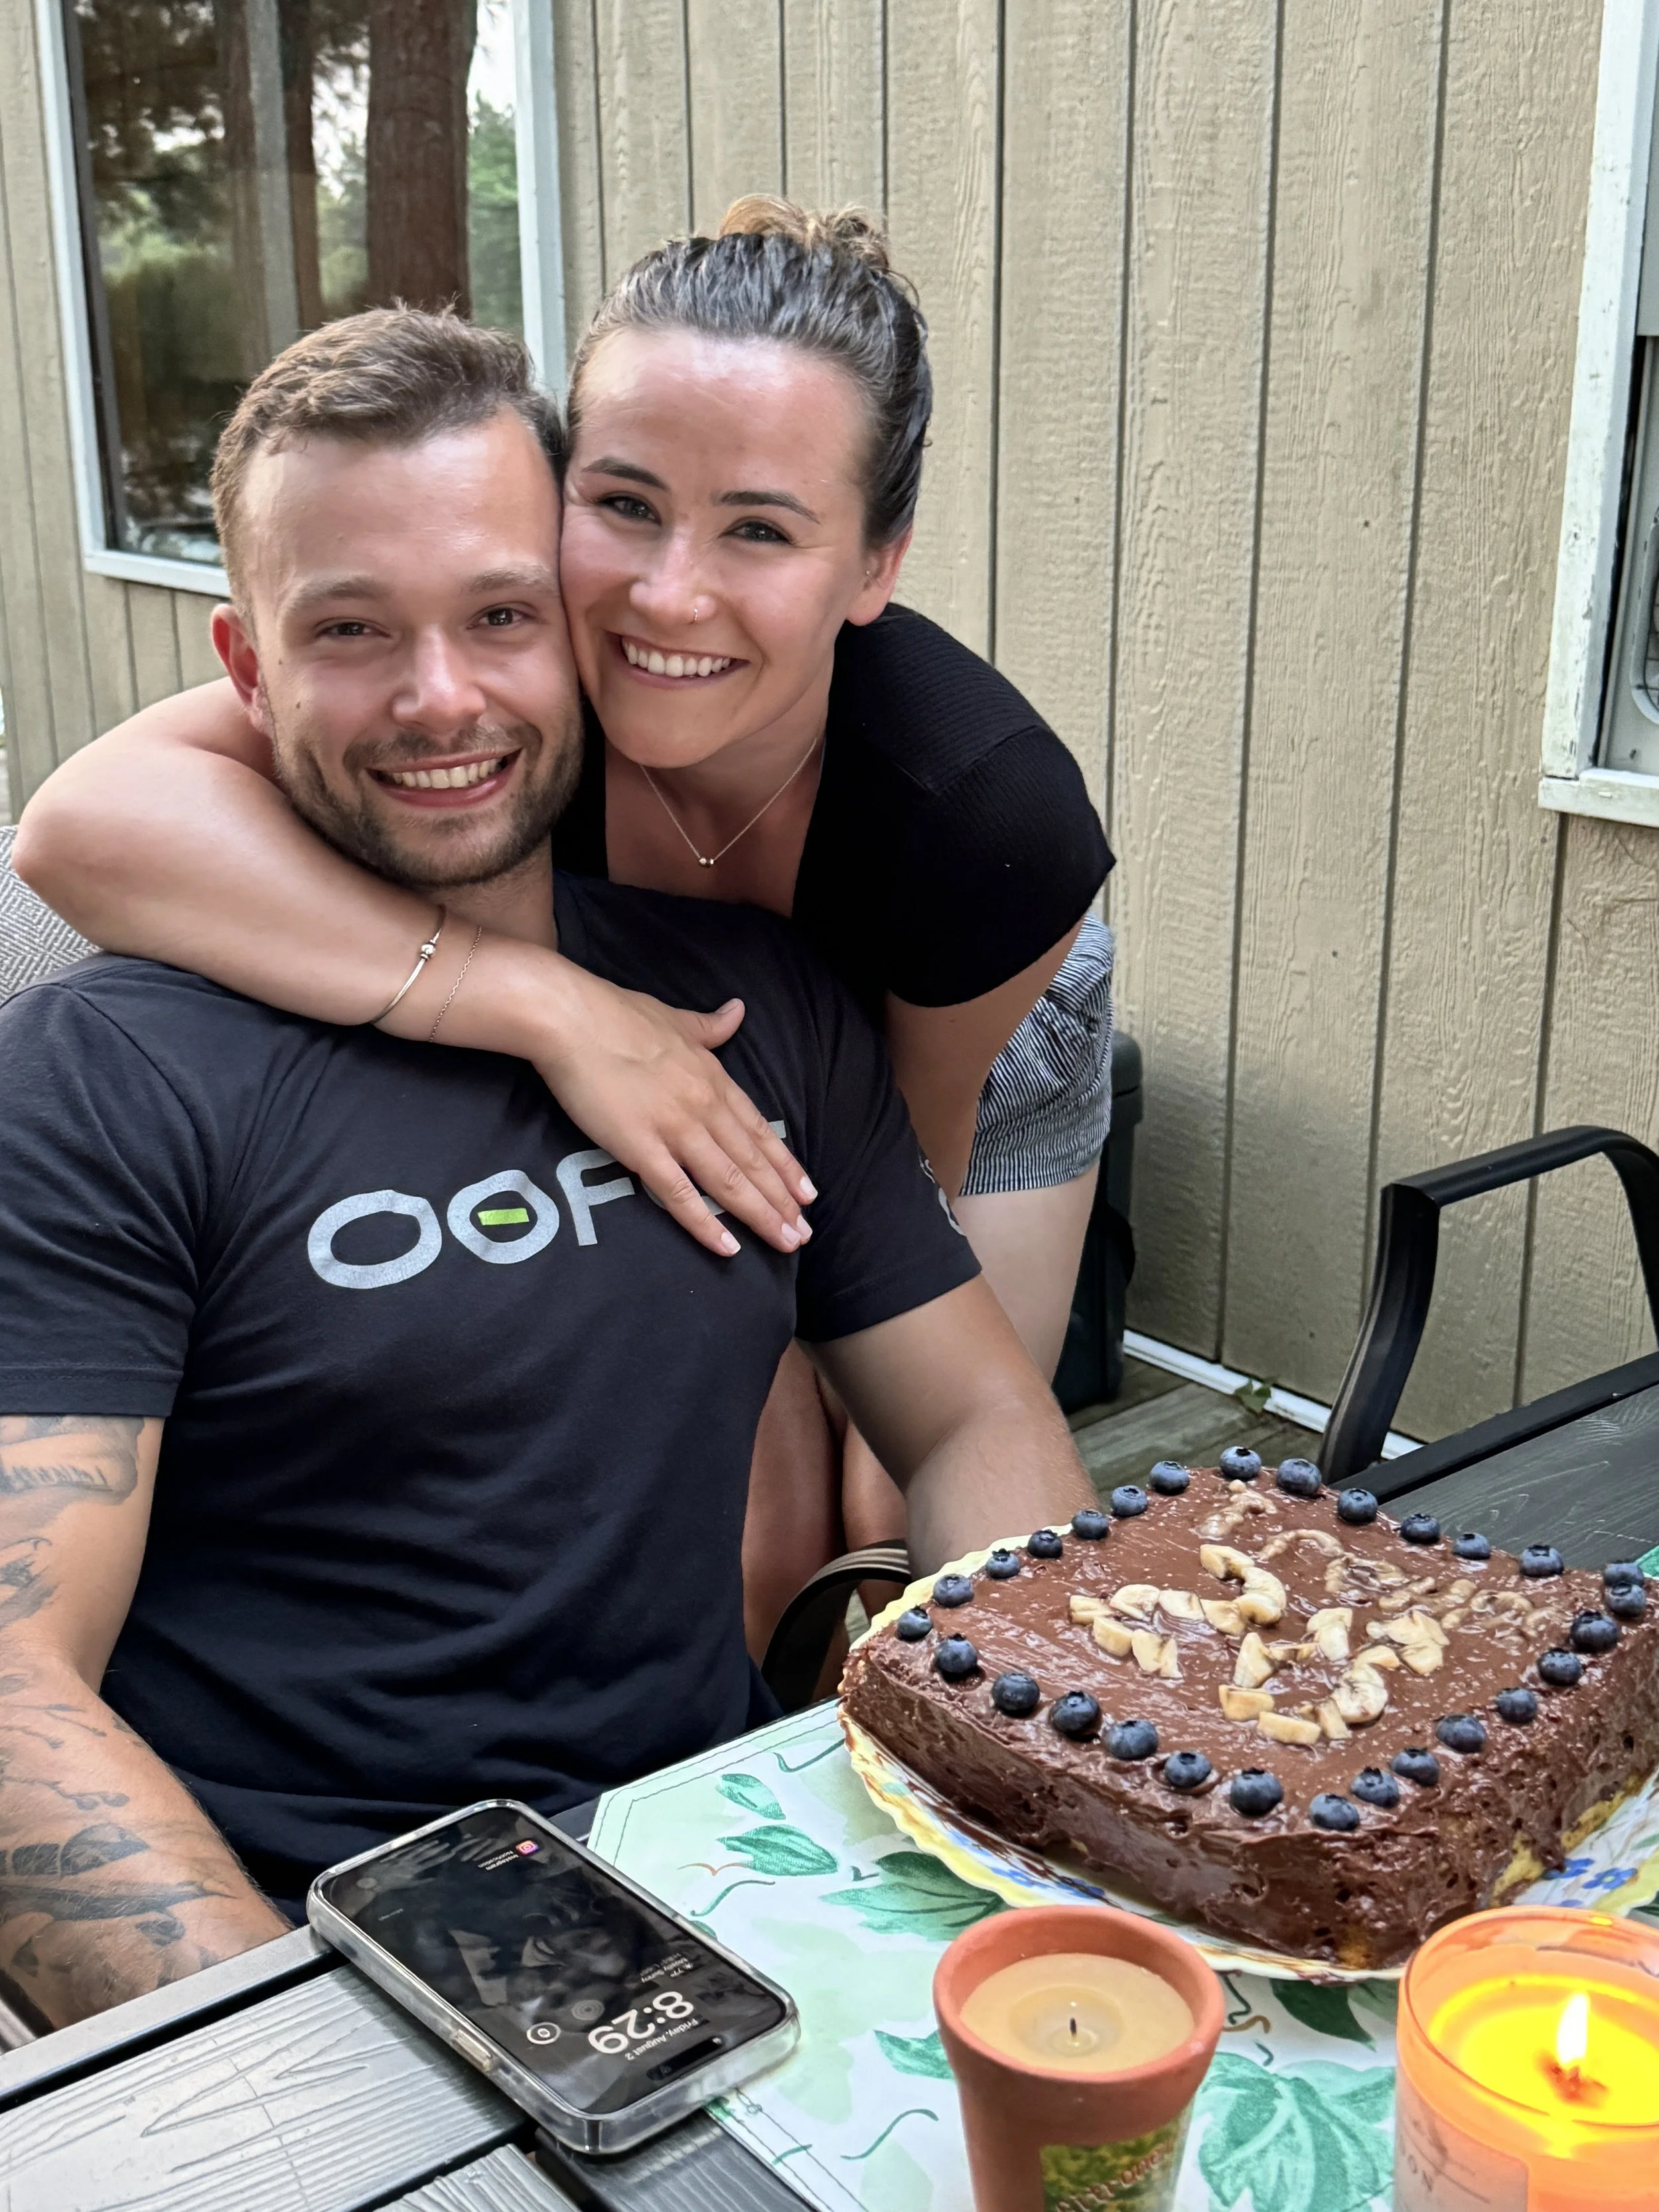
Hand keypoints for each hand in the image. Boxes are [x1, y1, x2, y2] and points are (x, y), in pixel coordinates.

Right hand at [533, 965, 815, 1257]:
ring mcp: (675, 1129)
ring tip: (786, 1242)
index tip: (807, 1192)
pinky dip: (706, 1223)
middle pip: (751, 1161)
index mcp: (712, 1078)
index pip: (758, 1130)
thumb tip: (738, 1010)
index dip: (785, 1164)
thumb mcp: (676, 1017)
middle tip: (804, 1233)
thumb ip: (710, 1026)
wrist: (571, 1019)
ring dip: (760, 1215)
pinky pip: (679, 1193)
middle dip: (782, 1200)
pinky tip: (728, 1247)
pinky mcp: (641, 1148)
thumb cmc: (617, 1014)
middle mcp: (704, 1107)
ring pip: (728, 1181)